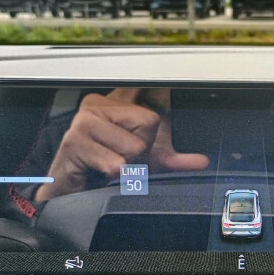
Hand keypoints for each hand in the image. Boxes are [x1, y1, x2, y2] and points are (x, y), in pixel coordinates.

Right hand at [35, 88, 208, 200]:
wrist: (71, 190)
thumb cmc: (104, 170)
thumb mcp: (146, 162)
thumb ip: (174, 159)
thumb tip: (201, 161)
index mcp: (116, 102)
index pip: (146, 85)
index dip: (160, 87)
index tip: (167, 84)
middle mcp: (99, 104)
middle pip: (149, 122)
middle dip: (141, 149)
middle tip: (122, 156)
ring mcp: (85, 120)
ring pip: (134, 145)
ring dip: (127, 164)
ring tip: (111, 164)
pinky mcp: (75, 141)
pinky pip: (116, 162)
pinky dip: (114, 173)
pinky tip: (100, 170)